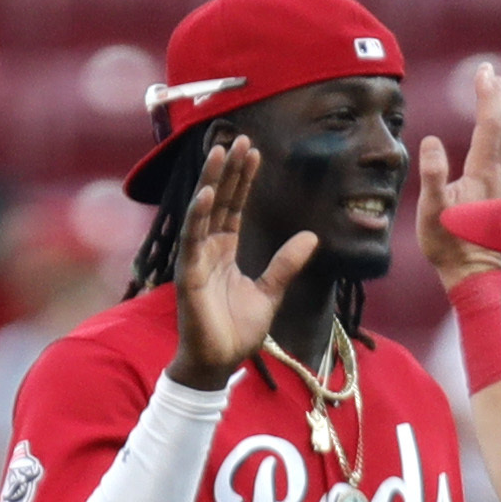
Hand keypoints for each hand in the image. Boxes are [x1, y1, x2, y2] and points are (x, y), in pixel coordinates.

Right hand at [169, 136, 317, 390]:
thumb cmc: (237, 333)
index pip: (234, 207)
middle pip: (219, 201)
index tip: (255, 151)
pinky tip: (208, 192)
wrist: (219, 364)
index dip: (244, 179)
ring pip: (204, 212)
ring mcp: (196, 260)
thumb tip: (312, 237)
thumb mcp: (270, 293)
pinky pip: (193, 239)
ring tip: (222, 151)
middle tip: (241, 137)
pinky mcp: (188, 275)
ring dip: (212, 181)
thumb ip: (286, 265)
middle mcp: (207, 250)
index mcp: (224, 252)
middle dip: (230, 170)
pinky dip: (199, 215)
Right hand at [418, 58, 500, 287]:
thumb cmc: (449, 247)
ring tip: (499, 96)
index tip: (482, 71)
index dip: (486, 95)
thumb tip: (431, 142)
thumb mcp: (431, 214)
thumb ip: (432, 176)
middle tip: (489, 73)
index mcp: (484, 172)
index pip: (489, 123)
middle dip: (497, 97)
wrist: (477, 276)